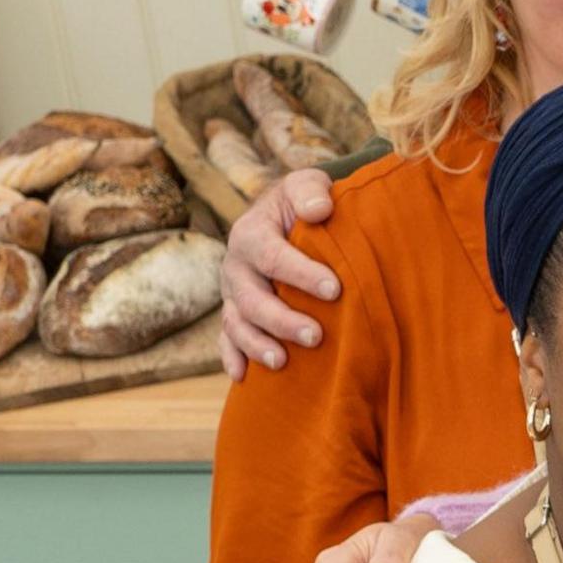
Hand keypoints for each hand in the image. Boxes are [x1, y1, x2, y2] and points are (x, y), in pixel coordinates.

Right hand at [219, 168, 341, 378]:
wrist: (289, 214)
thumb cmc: (305, 202)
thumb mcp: (308, 185)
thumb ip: (311, 192)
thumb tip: (321, 208)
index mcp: (252, 234)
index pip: (272, 257)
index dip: (301, 274)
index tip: (335, 290)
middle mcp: (236, 266)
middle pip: (252, 298)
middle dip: (282, 319)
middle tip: (316, 335)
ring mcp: (233, 293)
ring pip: (237, 323)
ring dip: (257, 344)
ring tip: (282, 362)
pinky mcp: (236, 312)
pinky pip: (227, 338)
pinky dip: (232, 357)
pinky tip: (243, 377)